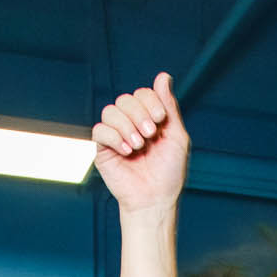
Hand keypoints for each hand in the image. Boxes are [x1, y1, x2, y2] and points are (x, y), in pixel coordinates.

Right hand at [93, 73, 188, 211]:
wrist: (155, 200)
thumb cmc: (169, 173)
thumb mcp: (176, 137)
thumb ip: (169, 107)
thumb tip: (163, 76)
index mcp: (148, 119)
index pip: (142, 93)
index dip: (150, 101)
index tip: (160, 120)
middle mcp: (131, 124)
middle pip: (126, 99)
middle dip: (139, 114)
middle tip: (149, 136)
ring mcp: (116, 135)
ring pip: (110, 111)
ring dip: (126, 126)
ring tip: (138, 146)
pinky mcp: (103, 149)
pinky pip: (99, 129)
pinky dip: (114, 137)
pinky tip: (126, 152)